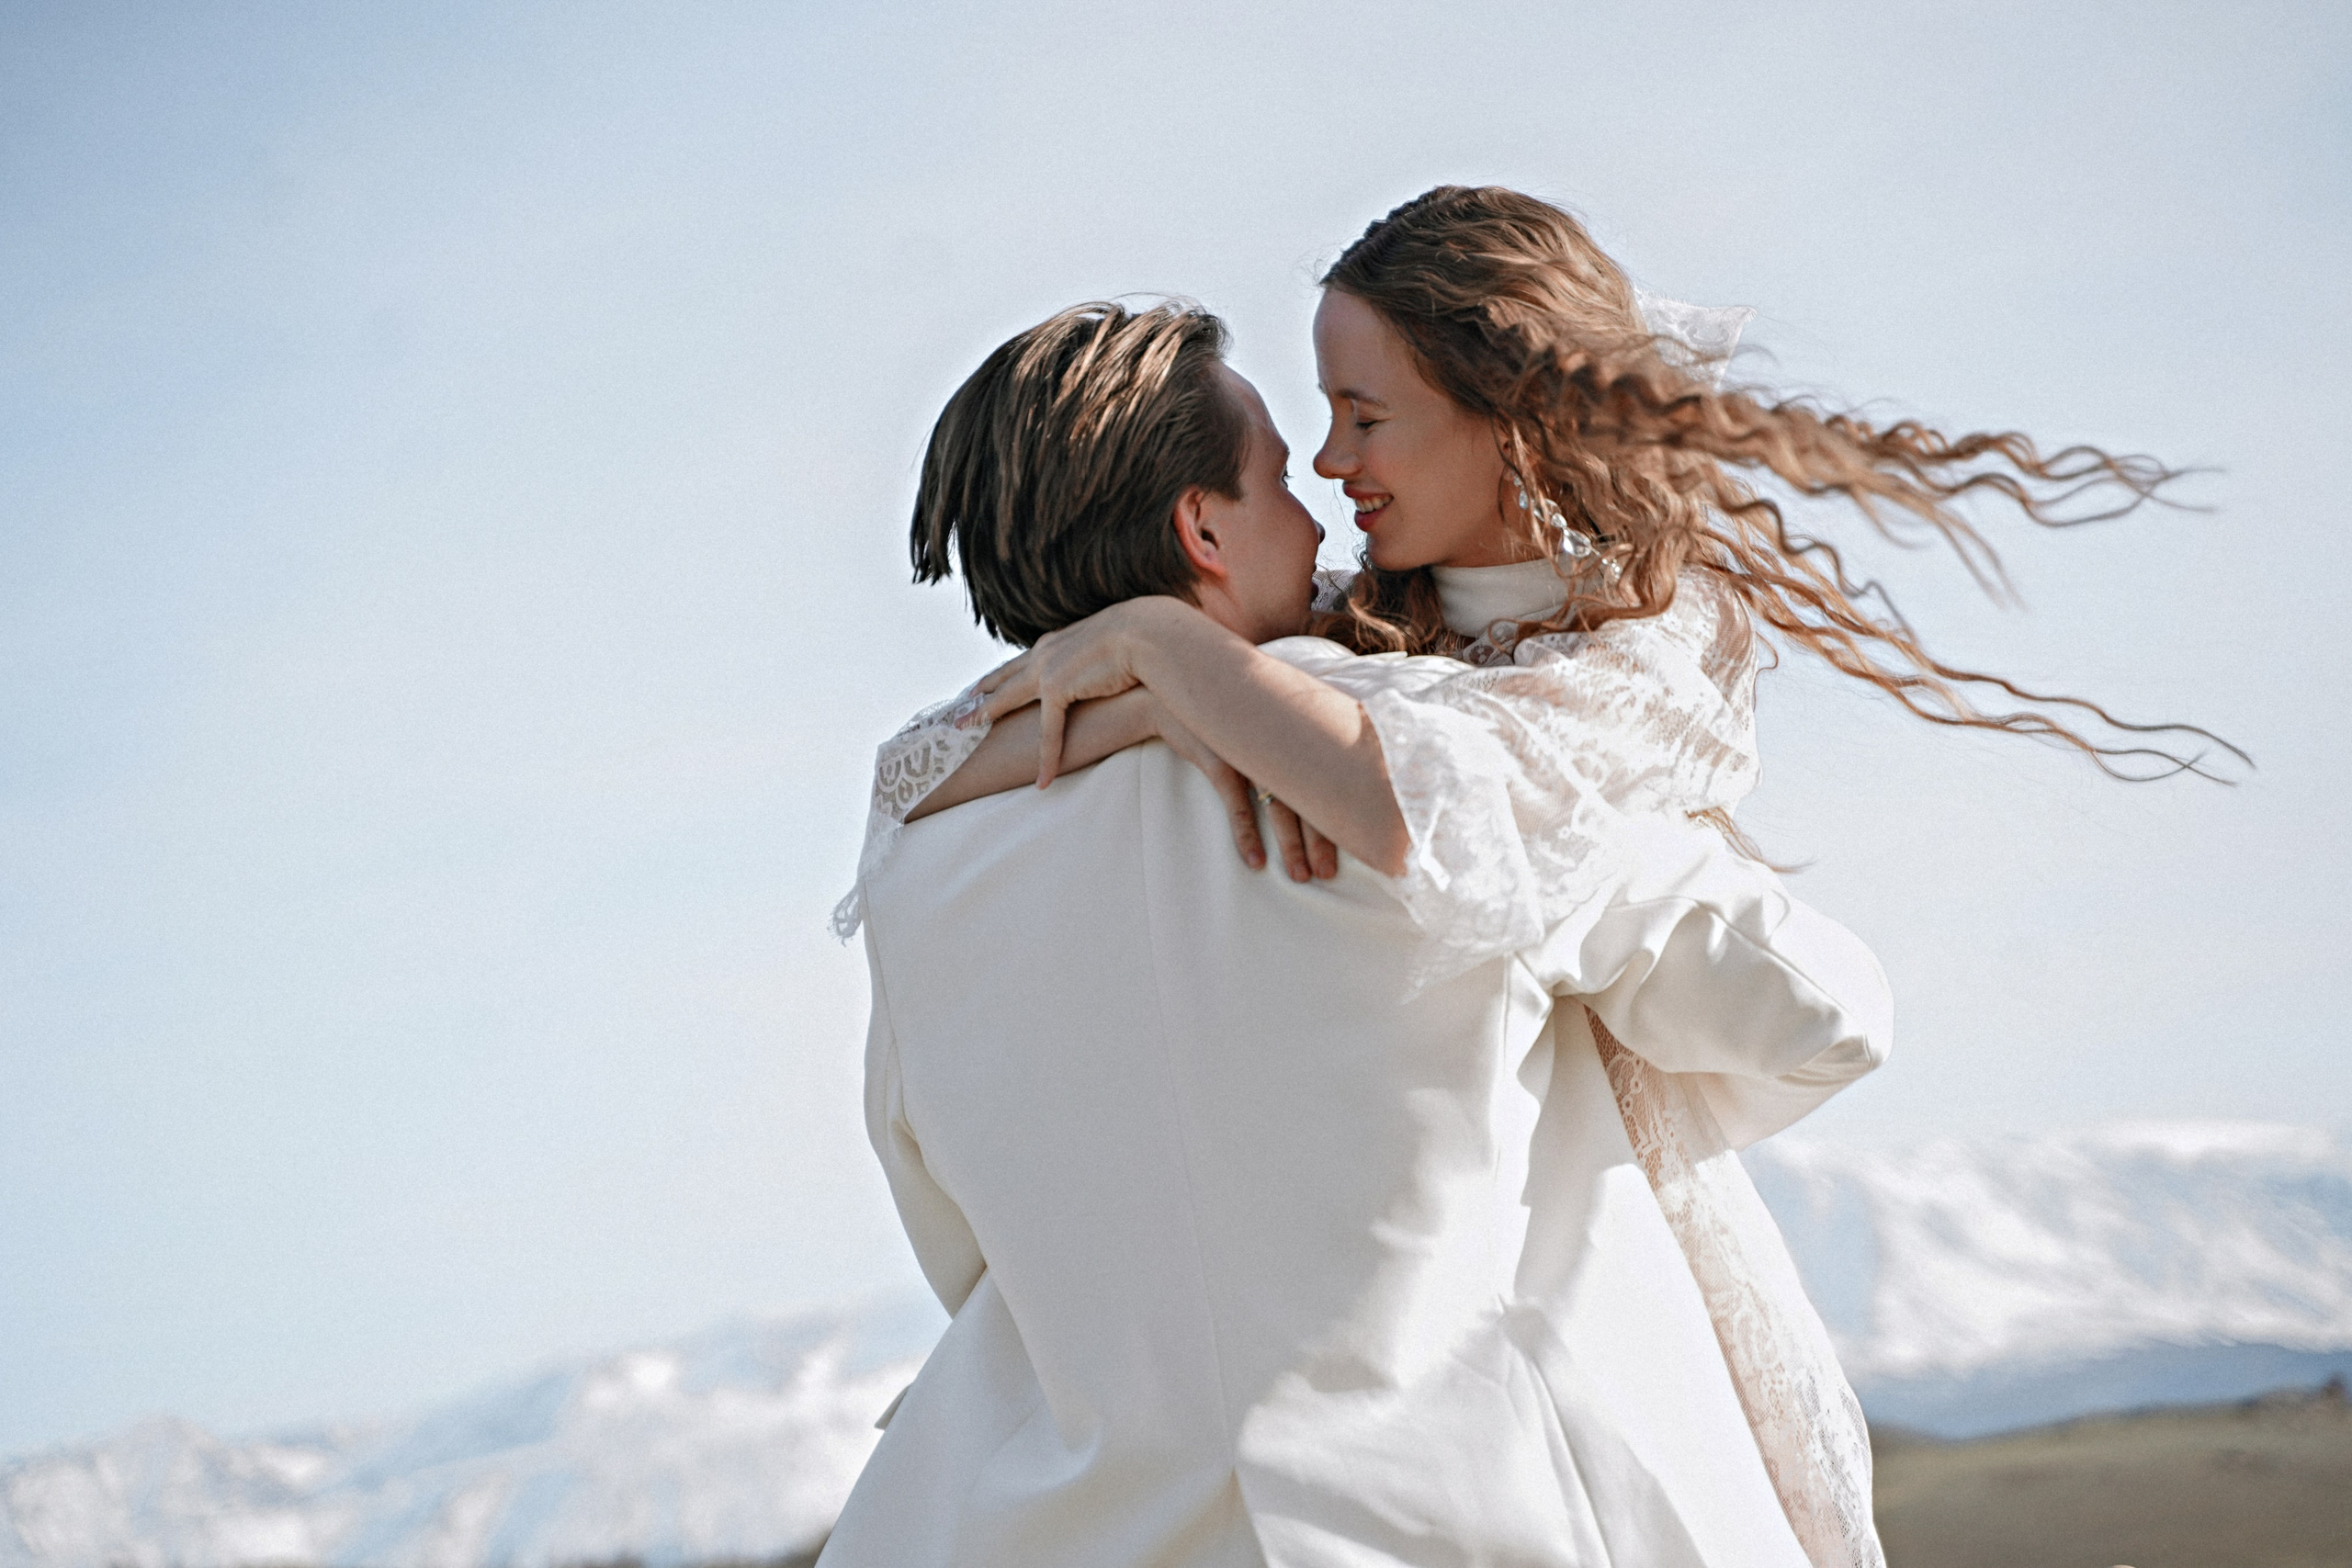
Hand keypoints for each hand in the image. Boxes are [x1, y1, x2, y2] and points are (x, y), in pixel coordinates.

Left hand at [970, 599, 1186, 787]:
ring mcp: (1047, 671)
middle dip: (977, 694)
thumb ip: (1091, 656)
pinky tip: (1043, 780)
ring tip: (963, 732)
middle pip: (1001, 679)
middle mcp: (1044, 653)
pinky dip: (1047, 758)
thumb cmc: (1139, 638)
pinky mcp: (1059, 689)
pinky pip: (1049, 732)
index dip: (996, 677)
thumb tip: (1099, 668)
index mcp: (1054, 642)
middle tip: (957, 708)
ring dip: (983, 717)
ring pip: (1006, 699)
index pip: (1017, 663)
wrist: (1146, 633)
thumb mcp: (1106, 643)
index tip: (978, 686)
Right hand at [1157, 701, 1336, 880]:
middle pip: (1310, 797)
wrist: (1175, 698)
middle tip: (1329, 874)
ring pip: (1279, 805)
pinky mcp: (1220, 757)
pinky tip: (1255, 862)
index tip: (1356, 849)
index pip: (1330, 779)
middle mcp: (1279, 742)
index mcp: (1296, 735)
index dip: (1343, 816)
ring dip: (1291, 844)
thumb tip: (1323, 779)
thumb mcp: (1264, 725)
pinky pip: (1237, 803)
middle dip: (1322, 840)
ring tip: (1300, 876)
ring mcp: (1250, 750)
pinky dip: (1247, 834)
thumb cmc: (1229, 719)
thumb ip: (1293, 744)